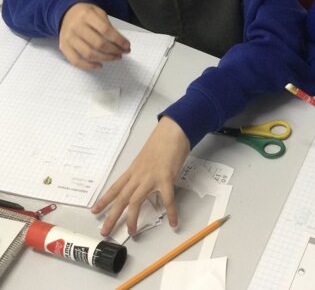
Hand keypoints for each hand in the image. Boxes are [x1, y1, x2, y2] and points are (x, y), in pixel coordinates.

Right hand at [59, 2, 129, 69]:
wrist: (66, 13)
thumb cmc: (86, 14)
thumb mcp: (99, 13)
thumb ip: (109, 26)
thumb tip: (121, 43)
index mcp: (87, 15)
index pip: (105, 30)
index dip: (118, 40)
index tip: (127, 45)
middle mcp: (76, 27)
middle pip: (98, 43)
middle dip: (114, 50)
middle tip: (123, 52)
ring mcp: (68, 38)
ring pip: (88, 53)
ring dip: (105, 58)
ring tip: (116, 57)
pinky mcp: (64, 47)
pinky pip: (76, 60)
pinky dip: (89, 66)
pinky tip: (100, 65)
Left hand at [91, 116, 189, 235]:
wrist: (172, 131)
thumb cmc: (162, 141)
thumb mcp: (147, 158)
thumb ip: (144, 171)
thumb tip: (146, 182)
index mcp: (133, 170)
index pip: (115, 188)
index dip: (104, 200)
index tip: (94, 211)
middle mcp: (138, 175)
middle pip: (121, 198)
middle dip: (111, 216)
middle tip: (104, 231)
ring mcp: (150, 178)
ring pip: (135, 201)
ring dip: (132, 218)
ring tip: (131, 232)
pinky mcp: (165, 178)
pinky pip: (167, 199)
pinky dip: (170, 212)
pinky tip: (173, 222)